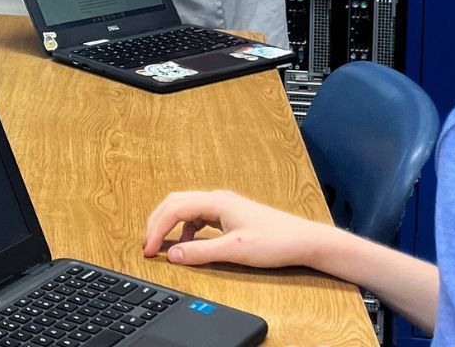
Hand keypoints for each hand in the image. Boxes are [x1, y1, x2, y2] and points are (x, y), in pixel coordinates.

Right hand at [142, 190, 336, 269]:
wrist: (306, 241)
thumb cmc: (276, 242)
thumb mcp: (236, 250)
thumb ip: (202, 252)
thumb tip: (173, 254)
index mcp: (216, 202)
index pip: (173, 210)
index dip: (156, 230)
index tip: (149, 250)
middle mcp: (217, 199)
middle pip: (174, 203)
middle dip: (157, 223)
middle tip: (148, 246)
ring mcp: (223, 206)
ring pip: (184, 208)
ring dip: (169, 225)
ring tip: (163, 245)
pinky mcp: (229, 215)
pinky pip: (197, 216)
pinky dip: (185, 228)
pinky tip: (189, 243)